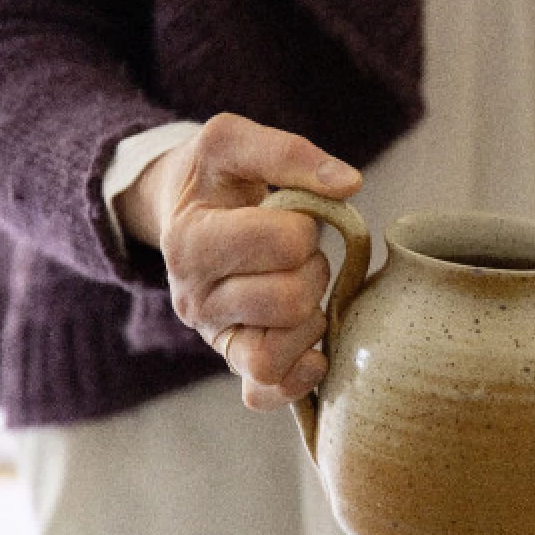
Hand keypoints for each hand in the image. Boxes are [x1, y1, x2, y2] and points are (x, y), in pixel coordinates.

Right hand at [116, 113, 361, 410]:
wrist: (184, 209)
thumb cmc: (215, 177)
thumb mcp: (233, 141)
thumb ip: (289, 153)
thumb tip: (349, 185)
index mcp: (189, 241)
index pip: (283, 242)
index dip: (305, 225)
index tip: (292, 216)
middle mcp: (193, 299)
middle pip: (289, 300)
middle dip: (313, 270)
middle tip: (300, 254)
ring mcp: (213, 337)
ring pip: (275, 355)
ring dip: (309, 319)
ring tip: (300, 289)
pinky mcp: (233, 361)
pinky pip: (265, 392)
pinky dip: (298, 376)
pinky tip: (313, 347)